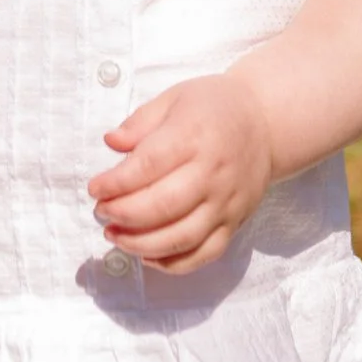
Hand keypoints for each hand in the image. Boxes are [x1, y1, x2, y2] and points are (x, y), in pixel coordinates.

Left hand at [86, 73, 274, 273]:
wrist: (266, 123)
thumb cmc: (214, 107)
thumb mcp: (174, 98)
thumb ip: (140, 122)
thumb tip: (111, 142)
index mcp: (194, 136)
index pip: (148, 166)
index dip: (115, 183)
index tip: (95, 188)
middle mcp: (213, 173)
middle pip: (162, 205)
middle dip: (123, 214)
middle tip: (101, 213)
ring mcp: (226, 202)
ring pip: (181, 237)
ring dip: (141, 244)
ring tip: (115, 235)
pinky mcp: (235, 223)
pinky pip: (204, 254)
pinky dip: (173, 262)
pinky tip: (147, 255)